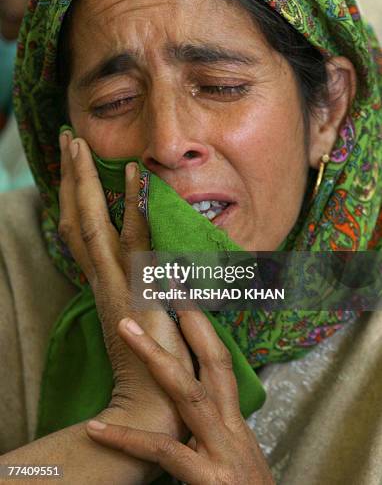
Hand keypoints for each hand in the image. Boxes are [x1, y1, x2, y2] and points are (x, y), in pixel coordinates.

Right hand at [58, 131, 192, 433]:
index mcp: (106, 281)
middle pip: (77, 218)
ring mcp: (115, 281)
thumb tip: (163, 260)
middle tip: (69, 139)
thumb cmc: (156, 362)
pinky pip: (129, 240)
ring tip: (79, 144)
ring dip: (84, 182)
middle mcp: (104, 276)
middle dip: (71, 178)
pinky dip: (130, 207)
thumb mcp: (149, 314)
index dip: (76, 197)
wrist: (157, 405)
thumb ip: (150, 287)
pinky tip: (134, 176)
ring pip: (90, 223)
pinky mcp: (134, 290)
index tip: (76, 165)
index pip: (82, 230)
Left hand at [86, 309, 273, 484]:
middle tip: (166, 286)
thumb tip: (186, 405)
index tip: (184, 295)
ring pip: (187, 393)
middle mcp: (231, 428)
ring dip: (155, 356)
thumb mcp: (235, 457)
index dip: (202, 326)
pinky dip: (128, 441)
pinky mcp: (210, 480)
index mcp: (235, 421)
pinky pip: (163, 453)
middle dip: (190, 321)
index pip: (219, 363)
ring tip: (126, 328)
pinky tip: (97, 430)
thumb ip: (214, 429)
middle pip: (212, 362)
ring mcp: (221, 451)